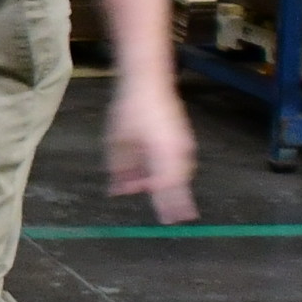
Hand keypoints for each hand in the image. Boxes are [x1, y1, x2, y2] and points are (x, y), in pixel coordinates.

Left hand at [106, 75, 198, 225]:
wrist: (149, 81)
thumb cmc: (130, 110)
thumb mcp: (117, 142)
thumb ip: (120, 169)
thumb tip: (119, 191)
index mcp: (162, 152)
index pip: (165, 186)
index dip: (165, 204)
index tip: (167, 220)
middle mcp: (177, 150)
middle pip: (178, 184)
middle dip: (176, 203)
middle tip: (174, 221)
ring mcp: (183, 144)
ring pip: (180, 174)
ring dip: (172, 188)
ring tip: (170, 205)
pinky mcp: (184, 139)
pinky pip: (180, 163)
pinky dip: (173, 175)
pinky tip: (161, 180)